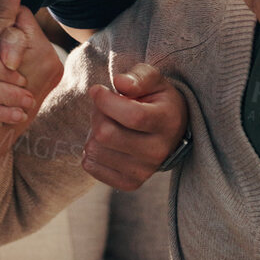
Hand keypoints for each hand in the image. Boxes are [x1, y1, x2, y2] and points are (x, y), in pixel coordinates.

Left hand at [82, 64, 187, 191]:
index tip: (97, 90)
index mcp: (168, 122)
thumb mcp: (153, 80)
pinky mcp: (130, 183)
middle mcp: (158, 151)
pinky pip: (91, 166)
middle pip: (106, 134)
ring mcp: (145, 171)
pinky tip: (104, 142)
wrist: (169, 132)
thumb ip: (138, 76)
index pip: (131, 116)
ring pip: (95, 150)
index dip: (105, 101)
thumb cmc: (156, 100)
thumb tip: (119, 83)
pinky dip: (90, 151)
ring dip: (92, 132)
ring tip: (106, 124)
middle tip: (103, 107)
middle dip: (97, 114)